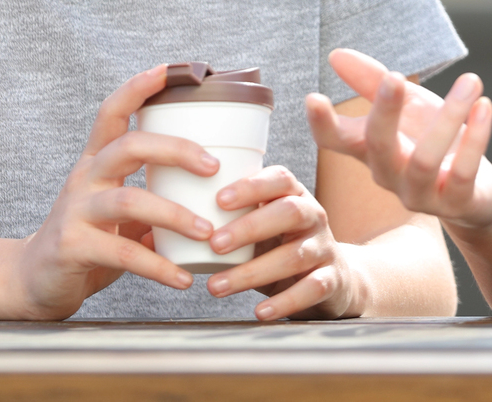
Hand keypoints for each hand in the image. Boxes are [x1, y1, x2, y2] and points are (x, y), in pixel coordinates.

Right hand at [8, 64, 219, 318]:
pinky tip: (182, 278)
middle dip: (175, 150)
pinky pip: (122, 253)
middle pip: (128, 146)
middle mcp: (85, 178)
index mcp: (97, 161)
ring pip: (127, 200)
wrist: (34, 281)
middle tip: (213, 166)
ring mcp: (76, 212)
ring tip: (206, 231)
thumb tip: (217, 185)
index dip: (139, 87)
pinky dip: (157, 266)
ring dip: (173, 215)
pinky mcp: (73, 248)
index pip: (113, 111)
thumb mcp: (120, 208)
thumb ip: (155, 192)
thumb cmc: (89, 237)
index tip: (172, 69)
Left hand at [202, 166, 356, 318]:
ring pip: (294, 256)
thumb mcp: (260, 228)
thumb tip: (157, 232)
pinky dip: (285, 301)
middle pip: (289, 212)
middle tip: (214, 244)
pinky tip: (259, 312)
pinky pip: (311, 289)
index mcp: (295, 195)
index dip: (251, 186)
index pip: (279, 179)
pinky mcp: (332, 279)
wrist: (334, 278)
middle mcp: (314, 216)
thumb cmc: (281, 246)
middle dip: (250, 227)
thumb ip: (224, 224)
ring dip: (252, 272)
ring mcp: (324, 247)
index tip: (218, 199)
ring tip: (216, 287)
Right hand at [306, 48, 491, 232]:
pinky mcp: (456, 203)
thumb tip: (335, 55)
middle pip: (377, 147)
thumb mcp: (409, 106)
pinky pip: (463, 173)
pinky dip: (476, 138)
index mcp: (372, 150)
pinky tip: (484, 107)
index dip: (321, 124)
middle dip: (384, 112)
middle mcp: (390, 175)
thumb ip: (374, 83)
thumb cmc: (435, 142)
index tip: (313, 97)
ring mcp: (421, 194)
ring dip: (449, 116)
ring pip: (424, 160)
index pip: (335, 141)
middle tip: (394, 76)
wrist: (478, 194)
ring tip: (471, 80)